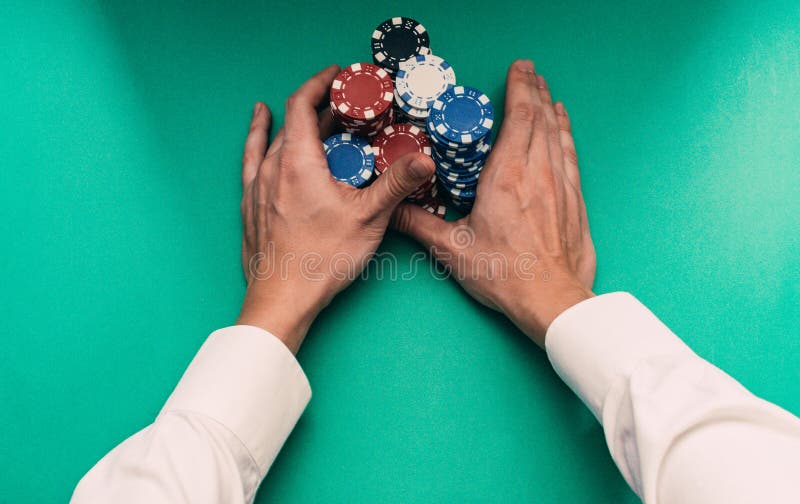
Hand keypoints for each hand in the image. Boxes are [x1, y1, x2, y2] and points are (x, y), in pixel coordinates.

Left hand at [237, 64, 434, 352]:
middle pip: (293, 121)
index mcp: (297, 162)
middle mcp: (271, 167)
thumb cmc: (320, 261)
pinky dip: (259, 137)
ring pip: (274, 139)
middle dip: (320, 106)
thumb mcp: (368, 218)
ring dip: (297, 123)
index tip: (338, 75)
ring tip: (313, 111)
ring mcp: (256, 185)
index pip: (302, 103)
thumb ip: (396, 183)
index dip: (321, 83)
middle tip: (346, 104)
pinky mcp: (251, 203)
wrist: (282, 299)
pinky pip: (253, 158)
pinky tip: (260, 128)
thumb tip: (425, 159)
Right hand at [393, 60, 595, 346]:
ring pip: (557, 134)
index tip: (519, 69)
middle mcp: (537, 173)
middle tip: (530, 71)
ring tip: (545, 90)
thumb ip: (420, 225)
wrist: (552, 300)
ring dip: (551, 108)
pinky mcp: (574, 201)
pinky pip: (570, 156)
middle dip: (534, 90)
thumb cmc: (505, 275)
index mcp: (506, 178)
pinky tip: (564, 126)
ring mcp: (560, 186)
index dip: (519, 89)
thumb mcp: (453, 249)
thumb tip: (394, 211)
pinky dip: (566, 134)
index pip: (518, 118)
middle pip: (540, 119)